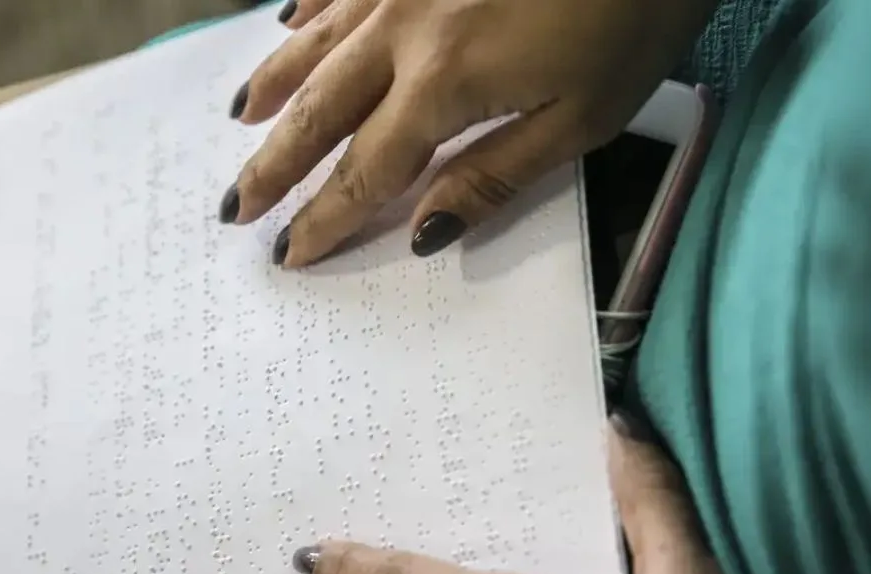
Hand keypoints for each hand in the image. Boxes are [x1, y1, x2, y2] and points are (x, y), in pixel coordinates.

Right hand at [220, 0, 718, 266]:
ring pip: (318, 42)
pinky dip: (308, 10)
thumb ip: (493, 175)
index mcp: (445, 81)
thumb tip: (423, 232)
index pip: (366, 170)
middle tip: (234, 206)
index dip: (324, 217)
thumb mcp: (582, 119)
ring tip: (239, 121)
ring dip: (274, 85)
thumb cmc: (636, 18)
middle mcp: (405, 28)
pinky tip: (288, 23)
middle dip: (274, 164)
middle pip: (321, 110)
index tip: (288, 253)